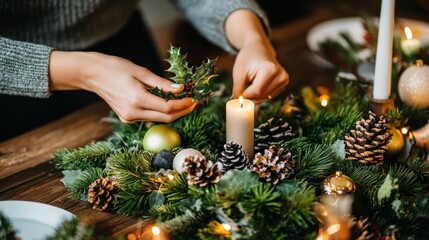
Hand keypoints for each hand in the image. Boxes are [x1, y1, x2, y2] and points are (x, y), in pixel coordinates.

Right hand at [49, 51, 196, 122]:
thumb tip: (180, 89)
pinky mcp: (127, 118)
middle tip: (194, 103)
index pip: (167, 108)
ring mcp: (129, 118)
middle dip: (182, 111)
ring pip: (158, 119)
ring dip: (173, 112)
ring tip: (184, 101)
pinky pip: (149, 117)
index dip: (183, 105)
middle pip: (165, 118)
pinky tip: (166, 103)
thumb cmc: (116, 67)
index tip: (194, 99)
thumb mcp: (141, 71)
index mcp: (137, 99)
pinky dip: (160, 112)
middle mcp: (133, 112)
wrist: (92, 74)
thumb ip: (161, 83)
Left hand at [225, 9, 288, 103]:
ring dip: (255, 98)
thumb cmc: (247, 58)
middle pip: (262, 96)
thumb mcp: (239, 71)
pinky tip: (255, 88)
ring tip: (247, 89)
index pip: (256, 91)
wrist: (259, 49)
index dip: (245, 96)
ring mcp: (284, 80)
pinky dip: (261, 95)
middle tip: (239, 96)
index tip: (236, 97)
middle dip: (250, 98)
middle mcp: (281, 75)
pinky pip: (270, 96)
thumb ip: (238, 88)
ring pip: (266, 98)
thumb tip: (237, 102)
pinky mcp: (284, 84)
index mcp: (270, 69)